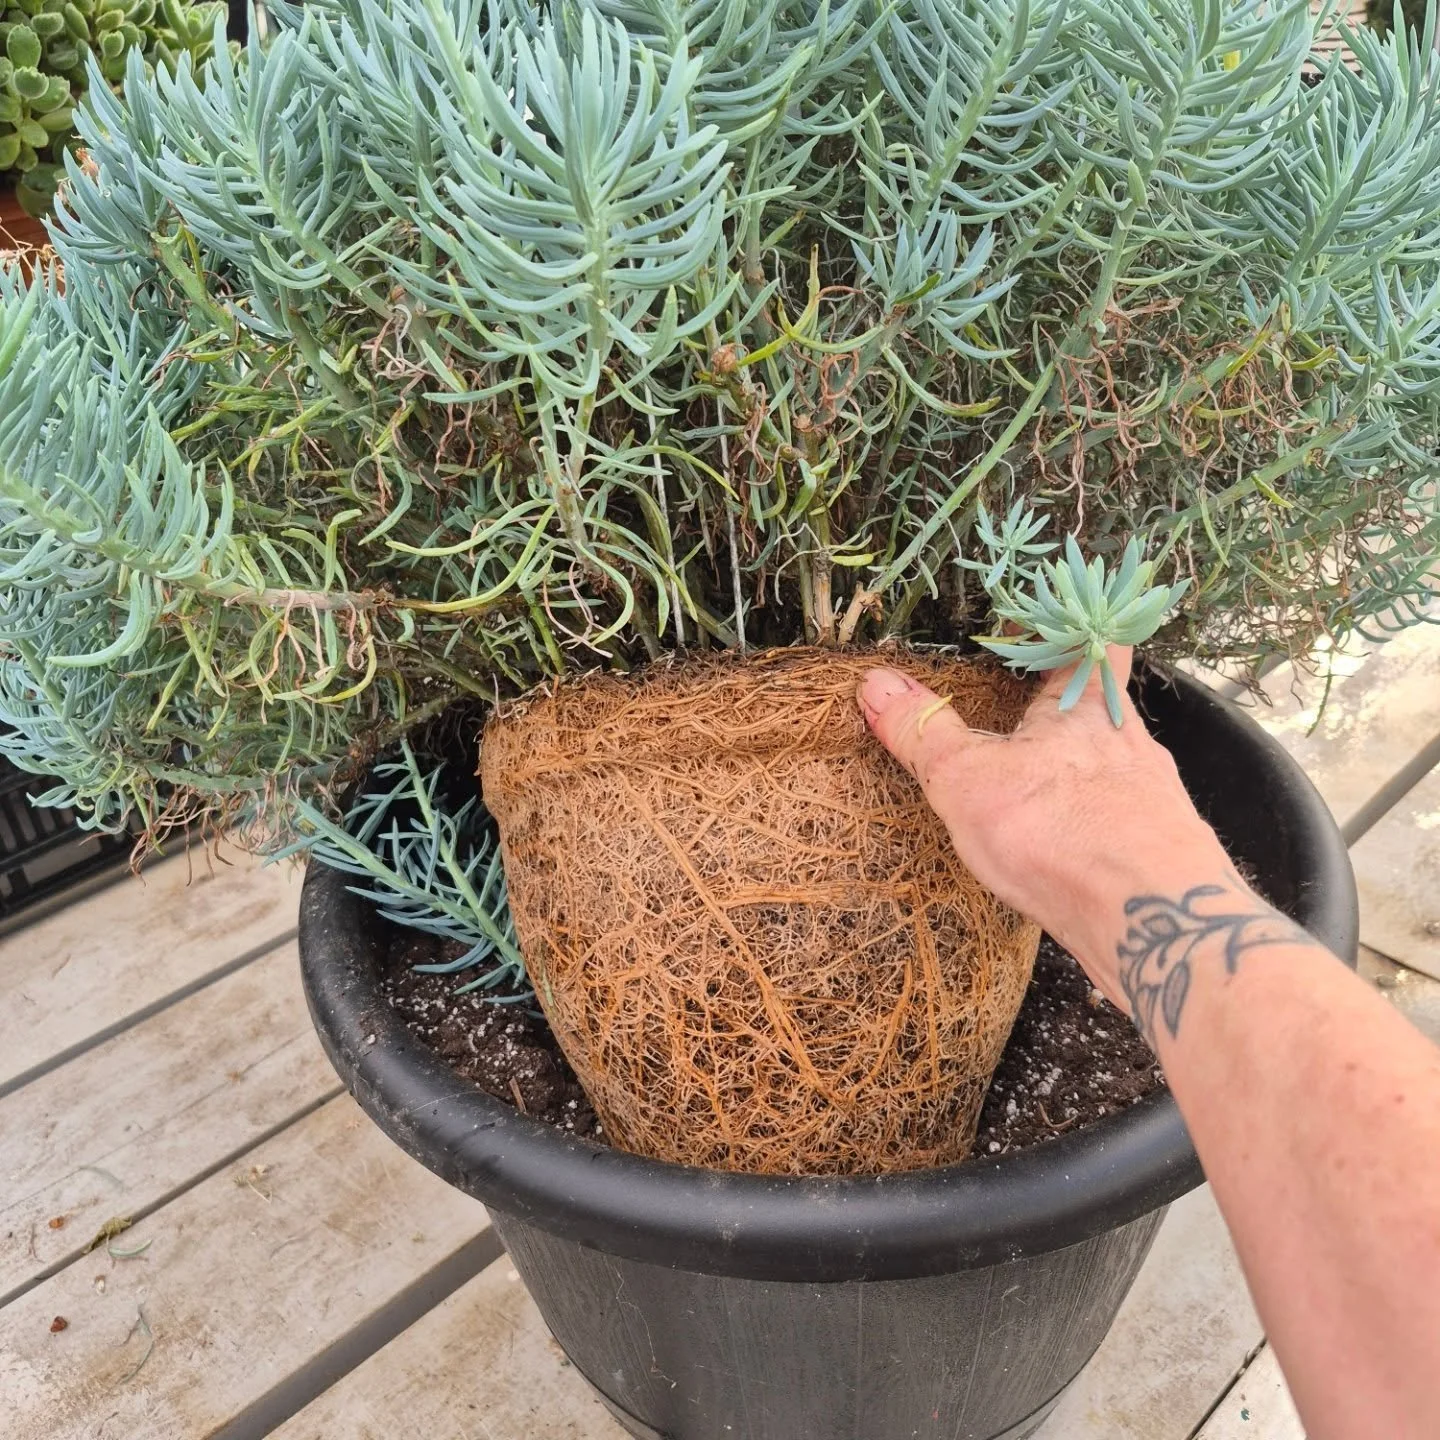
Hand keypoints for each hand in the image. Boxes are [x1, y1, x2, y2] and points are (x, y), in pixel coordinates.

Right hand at [856, 650, 1230, 1006]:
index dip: (1084, 629)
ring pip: (1116, 767)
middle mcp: (1129, 741)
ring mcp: (1153, 796)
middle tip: (1035, 715)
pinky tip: (1074, 849)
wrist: (1149, 918)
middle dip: (1072, 712)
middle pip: (1105, 708)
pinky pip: (1125, 820)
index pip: (1097, 642)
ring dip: (1085, 773)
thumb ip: (924, 732)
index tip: (1065, 623)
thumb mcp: (966, 778)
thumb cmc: (1059, 830)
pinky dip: (1099, 825)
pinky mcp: (1162, 849)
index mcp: (1087, 705)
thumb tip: (875, 683)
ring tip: (1047, 789)